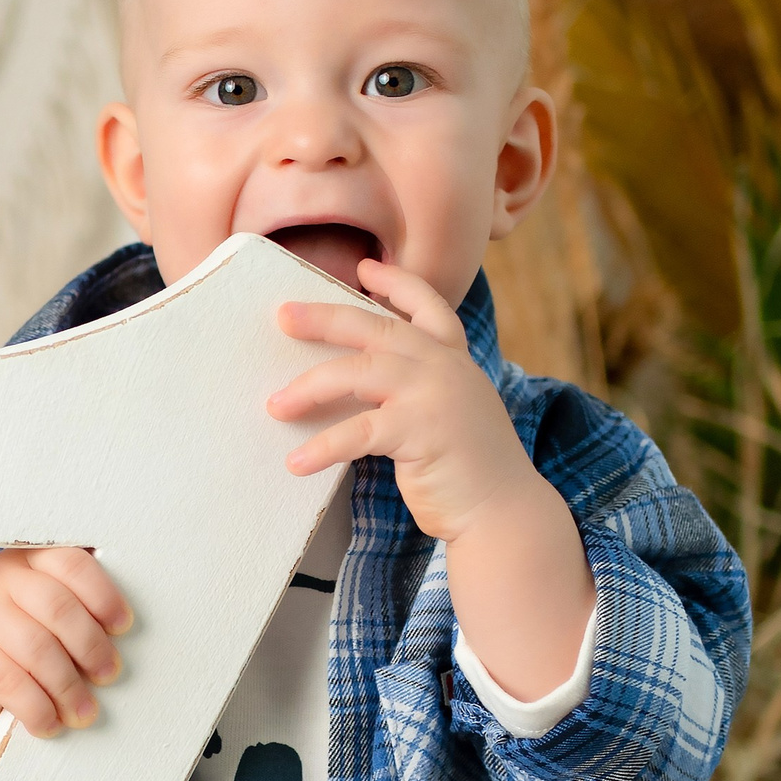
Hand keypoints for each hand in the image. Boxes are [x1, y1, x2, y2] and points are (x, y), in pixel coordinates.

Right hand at [0, 547, 131, 780]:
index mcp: (29, 560)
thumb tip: (122, 643)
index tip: (123, 627)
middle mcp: (0, 580)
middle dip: (91, 646)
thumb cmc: (25, 640)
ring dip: (69, 687)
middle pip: (57, 607)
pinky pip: (13, 685)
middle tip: (109, 674)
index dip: (103, 595)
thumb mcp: (45, 612)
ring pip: (37, 649)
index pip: (71, 563)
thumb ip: (77, 610)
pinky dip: (39, 710)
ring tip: (85, 712)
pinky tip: (51, 724)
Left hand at [270, 257, 595, 700]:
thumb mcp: (448, 415)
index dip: (396, 285)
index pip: (428, 306)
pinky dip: (323, 446)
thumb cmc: (468, 471)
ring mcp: (436, 395)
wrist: (505, 512)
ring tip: (275, 405)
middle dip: (326, 318)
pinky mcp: (422, 432)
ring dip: (310, 386)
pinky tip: (296, 463)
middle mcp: (447, 368)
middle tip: (284, 316)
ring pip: (358, 372)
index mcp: (455, 360)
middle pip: (376, 329)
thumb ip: (416, 392)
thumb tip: (351, 386)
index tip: (365, 267)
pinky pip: (358, 432)